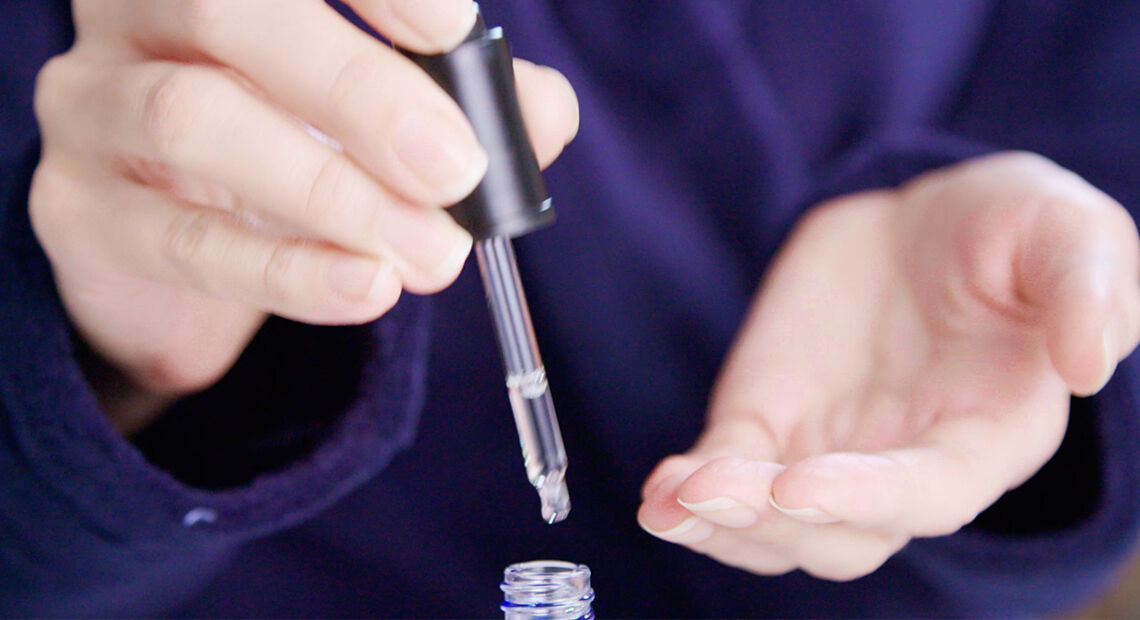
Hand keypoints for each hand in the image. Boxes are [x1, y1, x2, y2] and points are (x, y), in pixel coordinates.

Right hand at [29, 0, 578, 430]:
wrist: (177, 249)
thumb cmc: (286, 150)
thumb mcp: (375, 118)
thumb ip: (465, 103)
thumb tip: (541, 110)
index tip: (453, 30)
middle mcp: (136, 15)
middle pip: (228, 12)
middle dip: (360, 91)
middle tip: (454, 168)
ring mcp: (92, 106)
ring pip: (193, 120)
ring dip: (334, 194)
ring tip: (432, 255)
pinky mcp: (78, 210)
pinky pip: (181, 240)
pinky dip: (287, 270)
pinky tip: (368, 288)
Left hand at [638, 152, 1139, 579]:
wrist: (923, 222)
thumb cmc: (1012, 230)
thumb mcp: (1066, 233)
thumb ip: (1087, 291)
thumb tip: (1090, 360)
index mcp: (987, 434)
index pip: (931, 493)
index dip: (868, 498)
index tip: (801, 485)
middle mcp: (905, 464)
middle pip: (841, 534)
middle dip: (774, 522)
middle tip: (713, 491)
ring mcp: (829, 453)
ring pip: (774, 527)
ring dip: (720, 525)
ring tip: (670, 501)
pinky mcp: (769, 425)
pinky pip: (727, 475)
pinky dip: (691, 490)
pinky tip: (659, 491)